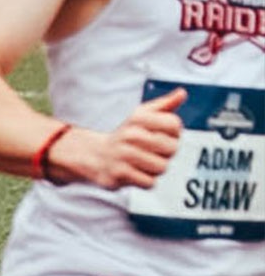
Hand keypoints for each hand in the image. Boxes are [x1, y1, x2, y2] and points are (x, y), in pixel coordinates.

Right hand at [66, 89, 184, 187]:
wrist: (93, 155)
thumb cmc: (124, 136)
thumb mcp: (140, 116)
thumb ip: (164, 105)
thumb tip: (182, 93)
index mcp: (138, 118)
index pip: (174, 124)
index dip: (173, 133)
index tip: (162, 135)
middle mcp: (130, 134)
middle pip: (171, 148)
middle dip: (166, 153)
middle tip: (151, 152)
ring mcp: (123, 154)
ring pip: (162, 167)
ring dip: (155, 168)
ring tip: (143, 163)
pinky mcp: (119, 173)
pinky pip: (149, 182)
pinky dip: (145, 180)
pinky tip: (136, 173)